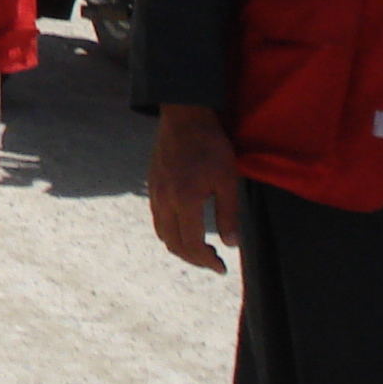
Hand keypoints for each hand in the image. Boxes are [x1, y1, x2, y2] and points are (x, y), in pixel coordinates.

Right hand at [148, 105, 243, 273]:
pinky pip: (157, 218)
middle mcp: (164, 199)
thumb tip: (230, 244)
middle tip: (213, 262)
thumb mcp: (227, 179)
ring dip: (180, 246)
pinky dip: (170, 231)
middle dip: (193, 259)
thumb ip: (228, 213)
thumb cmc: (210, 146)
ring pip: (161, 232)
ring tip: (200, 248)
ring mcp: (154, 192)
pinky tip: (185, 227)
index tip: (221, 267)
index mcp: (184, 199)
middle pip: (173, 243)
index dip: (207, 261)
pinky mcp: (152, 184)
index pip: (191, 244)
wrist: (183, 116)